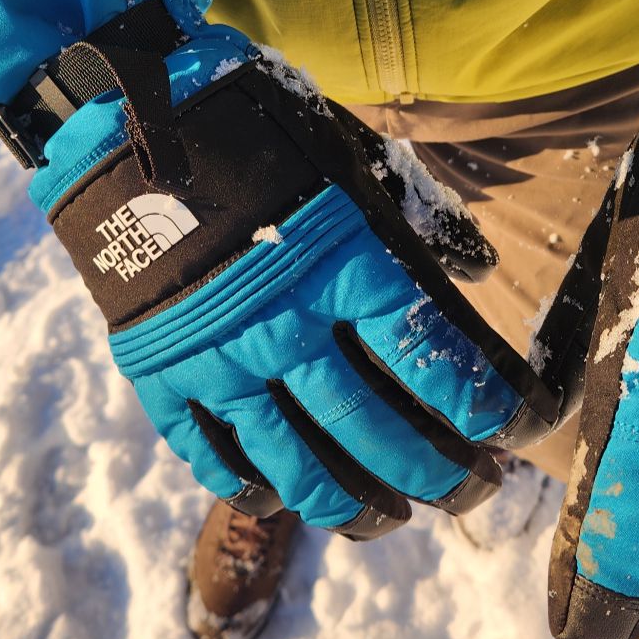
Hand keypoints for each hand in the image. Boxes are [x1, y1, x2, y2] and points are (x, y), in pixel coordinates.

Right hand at [0, 0, 566, 535]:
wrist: (124, 118)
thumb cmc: (250, 129)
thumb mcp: (344, 155)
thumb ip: (411, 216)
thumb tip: (477, 264)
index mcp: (338, 262)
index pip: (427, 351)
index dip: (478, 399)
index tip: (514, 428)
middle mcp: (282, 323)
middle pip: (371, 426)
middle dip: (432, 471)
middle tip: (468, 493)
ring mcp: (216, 357)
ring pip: (294, 460)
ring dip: (349, 502)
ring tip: (386, 520)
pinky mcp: (160, 371)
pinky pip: (209, 452)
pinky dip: (248, 482)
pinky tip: (279, 496)